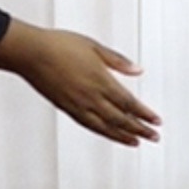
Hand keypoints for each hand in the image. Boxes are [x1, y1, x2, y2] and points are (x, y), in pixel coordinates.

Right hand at [0, 21, 160, 145]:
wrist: (31, 53)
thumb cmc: (59, 45)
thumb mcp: (94, 47)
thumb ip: (118, 61)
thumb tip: (137, 70)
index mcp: (100, 80)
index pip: (128, 103)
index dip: (144, 114)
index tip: (156, 121)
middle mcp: (91, 97)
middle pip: (121, 119)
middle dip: (139, 129)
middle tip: (153, 137)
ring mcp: (78, 105)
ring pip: (105, 127)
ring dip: (123, 136)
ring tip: (136, 142)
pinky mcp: (67, 108)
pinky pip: (89, 125)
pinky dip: (103, 133)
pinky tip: (109, 134)